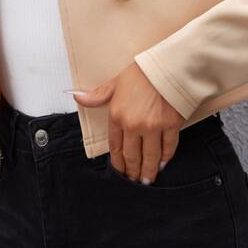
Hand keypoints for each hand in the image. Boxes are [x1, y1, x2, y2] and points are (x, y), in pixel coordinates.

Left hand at [72, 62, 186, 183]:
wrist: (168, 65)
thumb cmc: (142, 72)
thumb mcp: (115, 83)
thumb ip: (97, 95)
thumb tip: (76, 96)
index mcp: (117, 115)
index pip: (115, 146)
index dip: (118, 162)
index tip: (120, 172)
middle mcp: (133, 124)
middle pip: (132, 156)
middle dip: (132, 171)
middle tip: (134, 181)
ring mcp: (153, 127)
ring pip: (150, 156)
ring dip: (149, 171)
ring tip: (147, 180)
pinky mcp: (171, 125)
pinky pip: (168, 147)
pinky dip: (165, 157)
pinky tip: (163, 163)